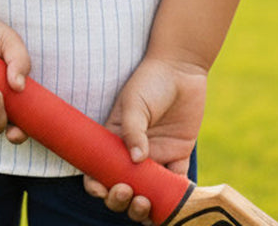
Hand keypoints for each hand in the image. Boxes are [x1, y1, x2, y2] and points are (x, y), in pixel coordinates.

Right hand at [83, 55, 207, 220]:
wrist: (181, 69)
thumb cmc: (150, 81)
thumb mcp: (134, 101)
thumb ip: (133, 130)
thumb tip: (137, 161)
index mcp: (114, 142)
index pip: (99, 171)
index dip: (97, 186)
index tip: (102, 190)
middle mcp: (132, 156)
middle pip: (122, 190)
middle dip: (121, 200)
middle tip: (127, 192)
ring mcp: (155, 158)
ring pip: (147, 194)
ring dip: (144, 207)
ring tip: (146, 202)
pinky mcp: (178, 157)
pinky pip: (177, 186)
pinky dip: (176, 199)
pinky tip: (175, 202)